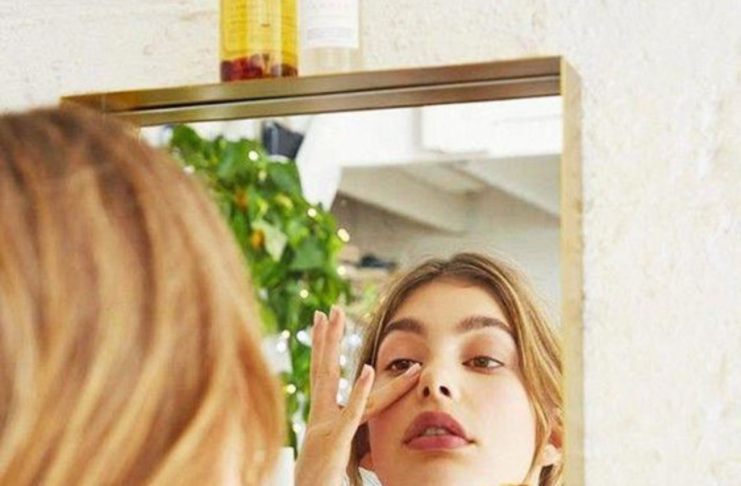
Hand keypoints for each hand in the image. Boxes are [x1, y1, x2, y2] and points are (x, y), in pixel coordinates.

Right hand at [295, 306, 421, 485]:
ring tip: (338, 319)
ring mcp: (325, 428)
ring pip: (332, 380)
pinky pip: (353, 414)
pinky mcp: (336, 443)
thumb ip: (347, 442)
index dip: (322, 348)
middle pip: (324, 369)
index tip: (322, 322)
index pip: (322, 376)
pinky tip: (366, 369)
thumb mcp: (336, 459)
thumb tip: (359, 434)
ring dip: (335, 347)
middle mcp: (320, 418)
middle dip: (327, 337)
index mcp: (321, 420)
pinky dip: (360, 391)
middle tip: (331, 308)